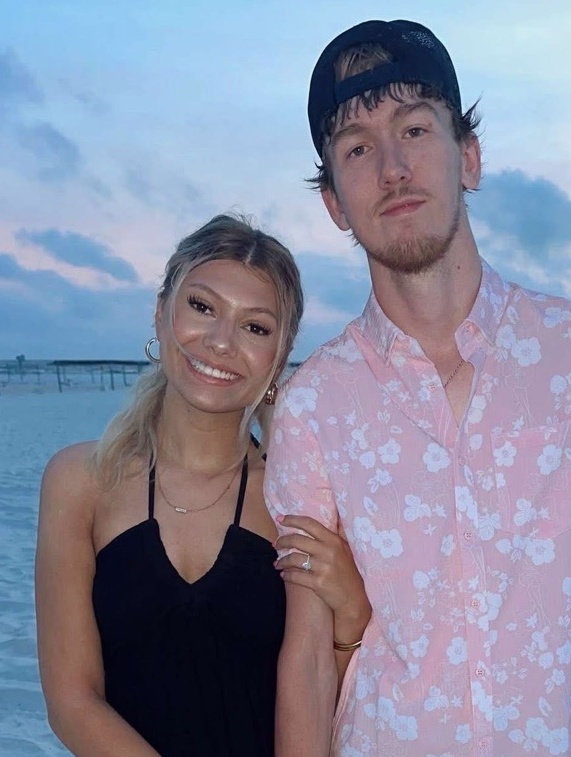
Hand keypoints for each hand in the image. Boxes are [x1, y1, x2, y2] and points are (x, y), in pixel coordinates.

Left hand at [275, 515, 370, 640]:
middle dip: (282, 541)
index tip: (280, 519)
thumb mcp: (345, 549)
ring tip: (277, 563)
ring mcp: (323, 567)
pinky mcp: (318, 583)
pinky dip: (286, 576)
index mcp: (334, 540)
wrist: (354, 599)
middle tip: (275, 544)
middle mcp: (328, 551)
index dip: (292, 520)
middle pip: (297, 540)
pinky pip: (295, 576)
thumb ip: (336, 533)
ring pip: (293, 559)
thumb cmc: (348, 572)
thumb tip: (332, 512)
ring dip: (281, 561)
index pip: (309, 524)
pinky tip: (284, 575)